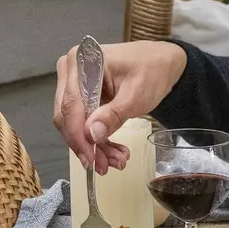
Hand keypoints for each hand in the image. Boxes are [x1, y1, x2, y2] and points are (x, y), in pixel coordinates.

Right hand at [52, 40, 186, 173]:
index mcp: (81, 61)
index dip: (78, 135)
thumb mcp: (136, 95)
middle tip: (104, 166)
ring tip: (116, 161)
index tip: (90, 159)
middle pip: (67, 116)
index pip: (71, 104)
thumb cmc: (151, 71)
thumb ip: (113, 114)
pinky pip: (82, 122)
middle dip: (86, 145)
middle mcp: (71, 71)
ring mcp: (74, 84)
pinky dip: (97, 139)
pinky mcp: (81, 97)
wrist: (161, 64)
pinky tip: (113, 152)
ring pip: (74, 124)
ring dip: (93, 146)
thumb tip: (91, 134)